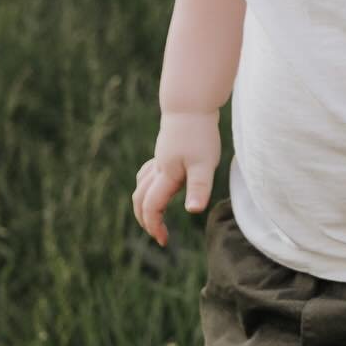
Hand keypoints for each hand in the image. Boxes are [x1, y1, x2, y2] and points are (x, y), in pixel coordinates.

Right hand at [132, 109, 219, 246]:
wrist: (190, 105)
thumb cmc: (200, 134)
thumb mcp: (205, 164)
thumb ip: (199, 188)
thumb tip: (193, 211)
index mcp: (166, 176)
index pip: (152, 207)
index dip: (154, 226)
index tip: (164, 241)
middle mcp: (158, 169)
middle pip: (140, 199)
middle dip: (145, 219)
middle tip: (158, 234)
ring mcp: (159, 159)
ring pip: (141, 185)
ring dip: (144, 203)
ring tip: (157, 216)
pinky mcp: (164, 151)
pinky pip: (148, 173)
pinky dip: (149, 186)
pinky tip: (160, 185)